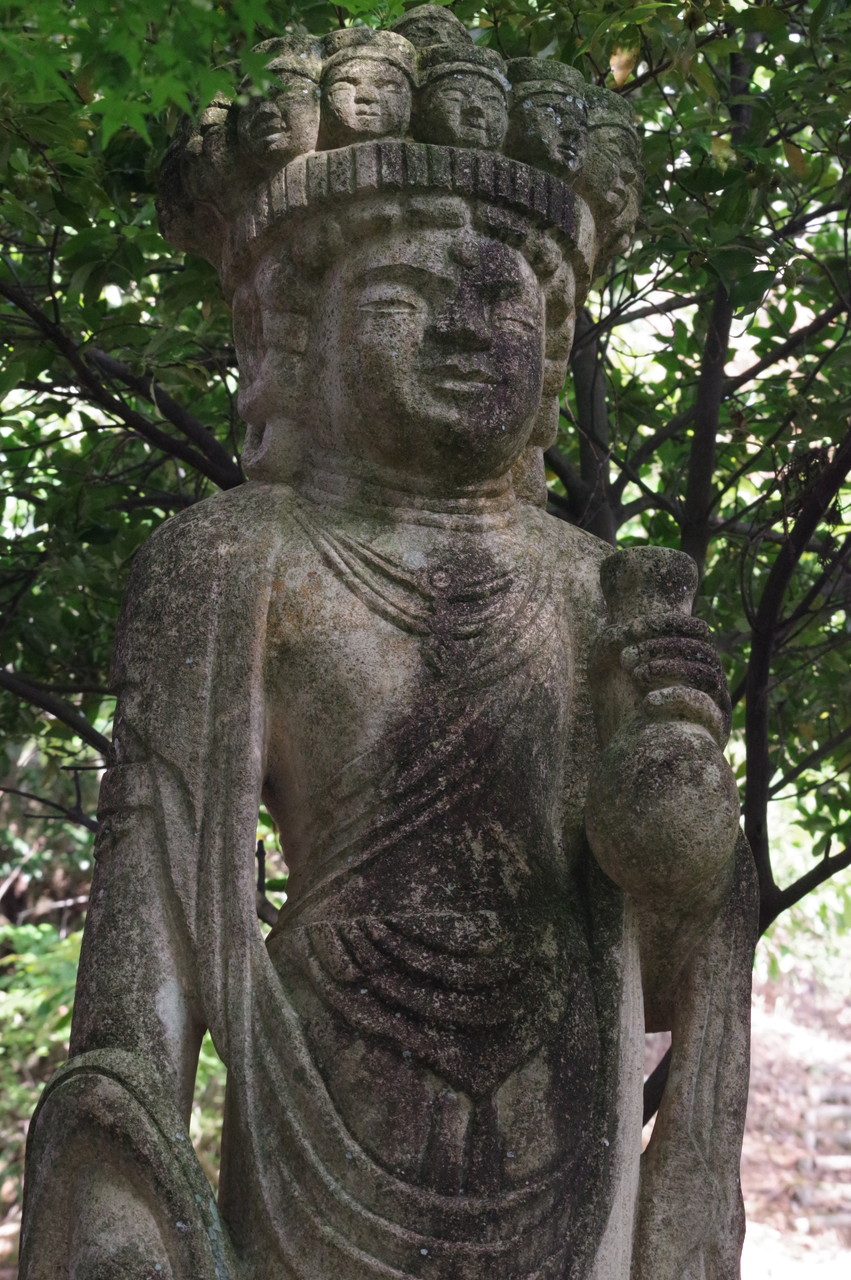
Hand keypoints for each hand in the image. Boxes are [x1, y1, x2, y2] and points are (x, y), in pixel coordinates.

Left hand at [592, 615, 731, 748]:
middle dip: (660, 646)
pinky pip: (704, 707)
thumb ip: (615, 639)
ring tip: (636, 675)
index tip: (632, 628)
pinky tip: (647, 703)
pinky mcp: (710, 731)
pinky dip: (676, 697)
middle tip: (625, 658)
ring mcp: (714, 704)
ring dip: (670, 668)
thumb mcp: (605, 664)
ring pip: (706, 674)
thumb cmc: (613, 702)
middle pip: (700, 648)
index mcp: (691, 658)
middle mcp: (708, 678)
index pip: (695, 629)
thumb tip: (628, 630)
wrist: (620, 753)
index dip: (667, 623)